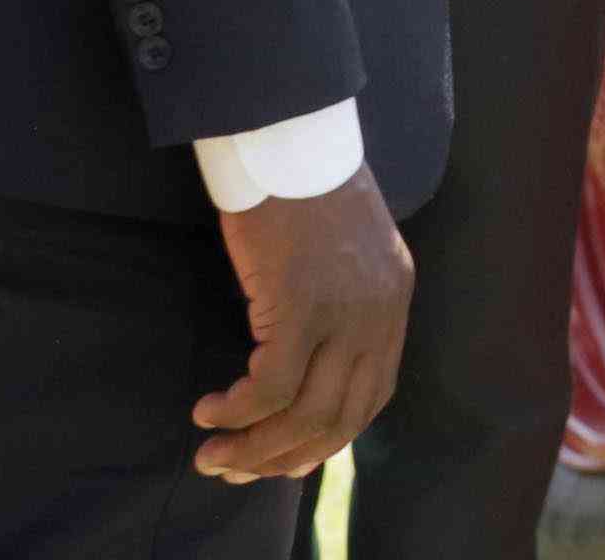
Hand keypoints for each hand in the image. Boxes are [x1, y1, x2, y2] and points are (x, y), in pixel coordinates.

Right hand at [194, 171, 412, 480]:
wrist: (286, 133)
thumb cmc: (302, 184)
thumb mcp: (346, 248)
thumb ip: (342, 301)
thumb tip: (305, 361)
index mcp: (394, 298)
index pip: (372, 397)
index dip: (327, 437)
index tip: (284, 457)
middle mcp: (380, 311)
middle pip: (340, 418)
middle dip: (285, 458)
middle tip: (236, 470)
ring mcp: (344, 310)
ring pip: (305, 413)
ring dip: (254, 446)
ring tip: (213, 454)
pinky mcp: (301, 303)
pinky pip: (271, 386)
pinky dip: (238, 410)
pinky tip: (210, 410)